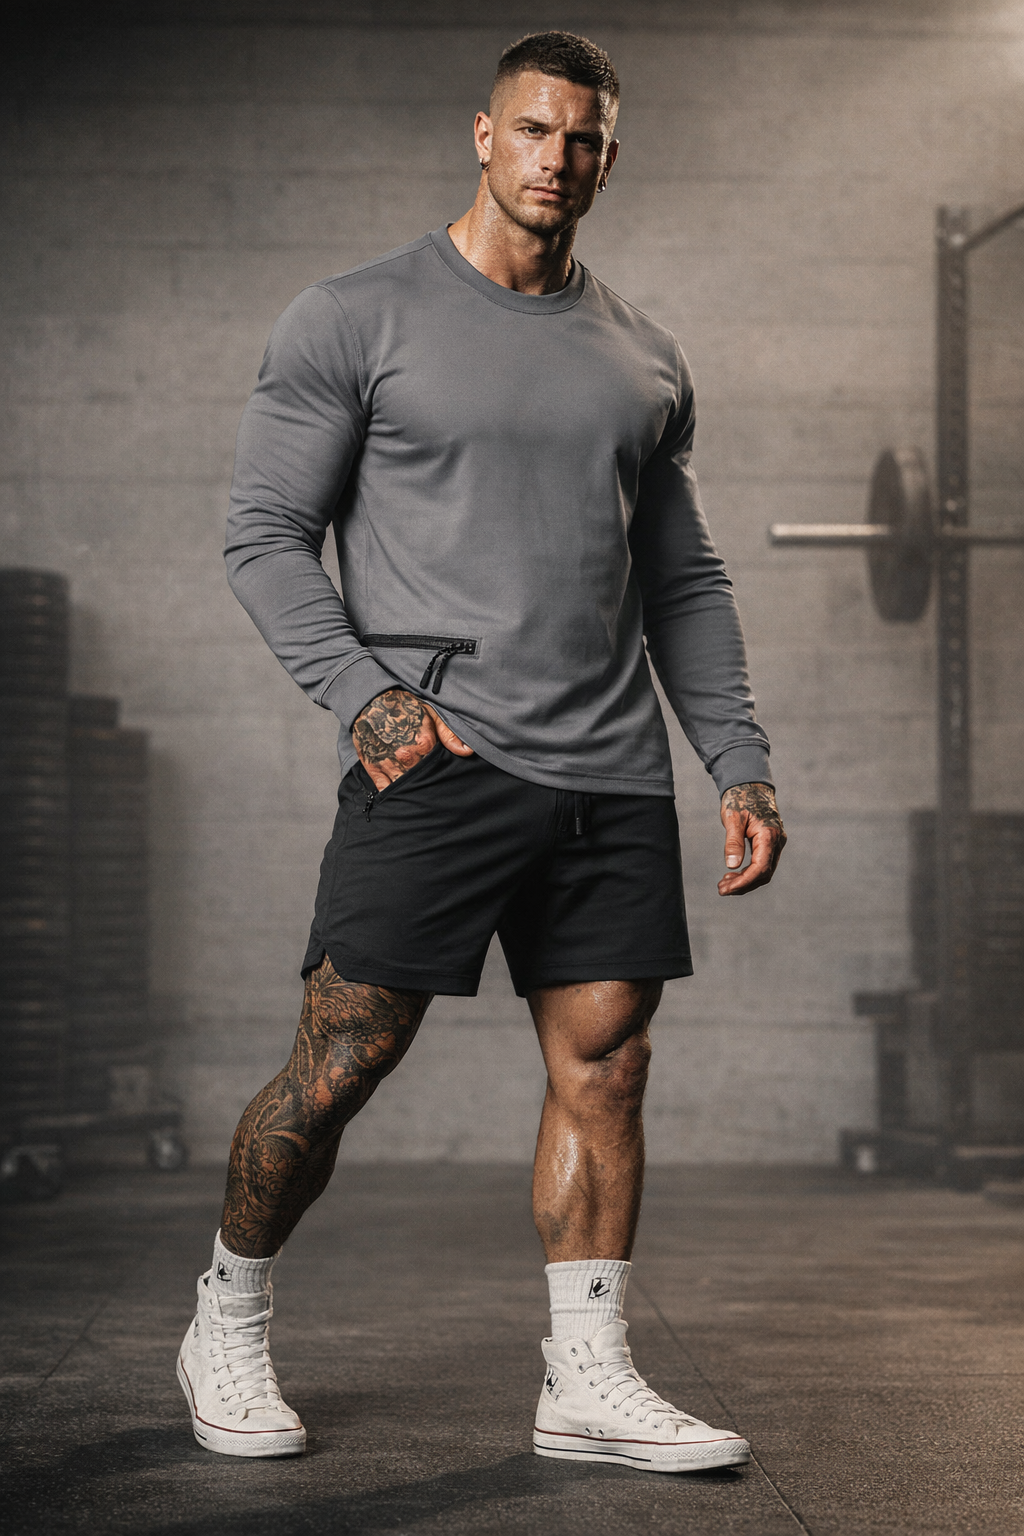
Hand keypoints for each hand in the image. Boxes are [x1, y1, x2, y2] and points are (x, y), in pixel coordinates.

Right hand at [352, 687, 473, 790]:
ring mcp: (388, 764)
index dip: (439, 773)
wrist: (370, 700)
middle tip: (429, 784)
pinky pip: (384, 789)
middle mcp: (405, 757)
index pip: (436, 769)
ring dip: (410, 790)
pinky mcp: (372, 767)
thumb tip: (467, 751)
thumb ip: (449, 734)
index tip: (440, 774)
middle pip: (421, 780)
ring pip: (403, 787)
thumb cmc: (402, 707)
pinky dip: (391, 793)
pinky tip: (398, 793)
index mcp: (423, 745)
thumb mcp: (430, 714)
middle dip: (425, 782)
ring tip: (415, 789)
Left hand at [718, 782, 785, 895]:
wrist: (750, 785)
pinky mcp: (770, 844)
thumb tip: (732, 866)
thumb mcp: (732, 818)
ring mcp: (775, 843)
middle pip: (764, 873)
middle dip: (743, 884)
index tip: (726, 889)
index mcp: (769, 835)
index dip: (744, 882)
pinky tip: (733, 874)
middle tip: (721, 889)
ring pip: (764, 871)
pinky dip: (748, 872)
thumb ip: (733, 842)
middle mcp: (777, 841)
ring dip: (745, 880)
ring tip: (724, 884)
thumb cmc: (740, 798)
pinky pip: (762, 864)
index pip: (761, 867)